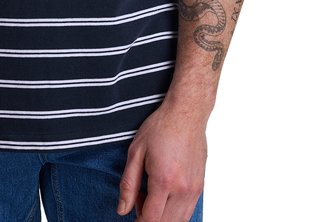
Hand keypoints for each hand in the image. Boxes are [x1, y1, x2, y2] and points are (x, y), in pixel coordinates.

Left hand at [118, 102, 205, 221]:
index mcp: (164, 180)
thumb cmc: (161, 127)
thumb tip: (122, 210)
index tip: (131, 220)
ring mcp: (194, 189)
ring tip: (151, 193)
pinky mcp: (200, 186)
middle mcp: (183, 188)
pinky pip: (187, 211)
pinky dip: (174, 212)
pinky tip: (164, 193)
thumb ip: (128, 184)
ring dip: (162, 217)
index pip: (151, 220)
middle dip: (148, 218)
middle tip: (139, 197)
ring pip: (178, 221)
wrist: (187, 112)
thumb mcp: (136, 151)